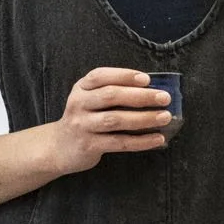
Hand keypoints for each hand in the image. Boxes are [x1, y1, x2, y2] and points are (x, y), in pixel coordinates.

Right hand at [46, 67, 171, 173]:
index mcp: (81, 88)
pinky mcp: (88, 145)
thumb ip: (112, 92)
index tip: (147, 79)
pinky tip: (157, 139)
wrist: (58, 147)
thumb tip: (153, 90)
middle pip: (111, 96)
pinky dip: (141, 141)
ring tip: (165, 117)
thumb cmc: (85, 118)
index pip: (101, 76)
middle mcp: (79, 104)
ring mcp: (82, 125)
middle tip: (165, 98)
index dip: (124, 75)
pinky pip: (119, 142)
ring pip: (115, 120)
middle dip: (140, 96)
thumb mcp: (90, 99)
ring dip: (144, 118)